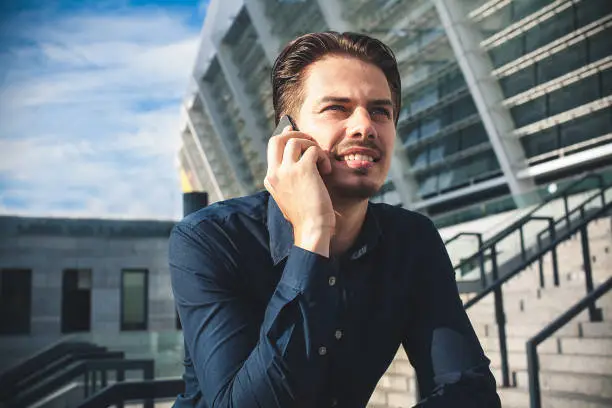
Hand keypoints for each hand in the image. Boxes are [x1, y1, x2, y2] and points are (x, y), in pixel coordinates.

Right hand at [264, 126, 333, 255]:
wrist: (312, 229)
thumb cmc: (306, 216)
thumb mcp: (291, 196)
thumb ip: (290, 178)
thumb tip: (300, 160)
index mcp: (271, 180)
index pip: (271, 149)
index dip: (284, 136)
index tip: (293, 130)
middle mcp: (275, 173)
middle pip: (276, 139)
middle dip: (293, 134)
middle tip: (309, 141)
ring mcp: (287, 170)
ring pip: (295, 140)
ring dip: (311, 145)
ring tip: (320, 159)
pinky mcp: (303, 170)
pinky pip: (313, 150)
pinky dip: (322, 156)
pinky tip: (327, 170)